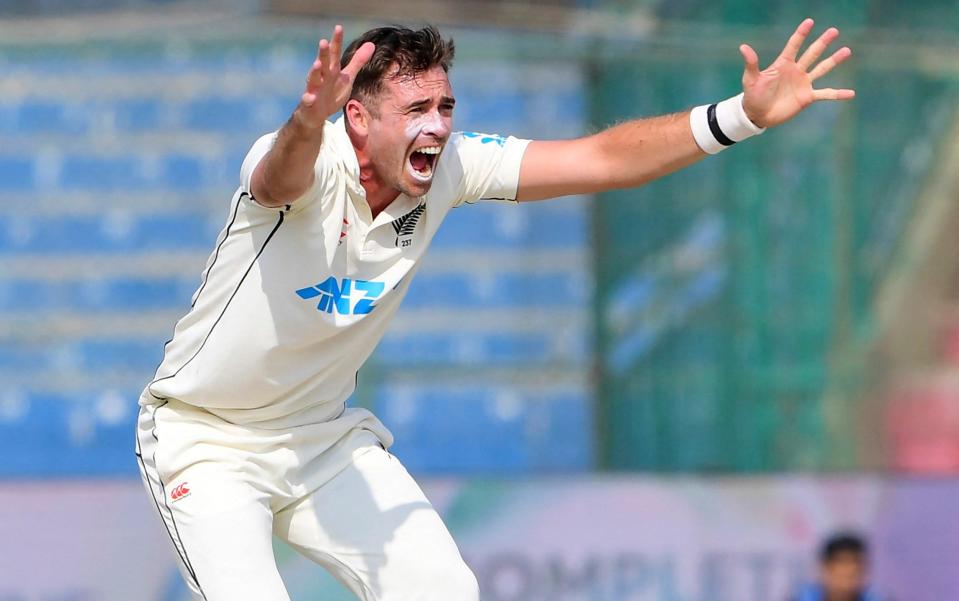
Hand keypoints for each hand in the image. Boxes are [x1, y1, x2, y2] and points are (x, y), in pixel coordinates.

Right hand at [298, 25, 374, 128]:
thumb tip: (371, 44)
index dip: (336, 41)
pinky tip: (309, 97)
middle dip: (323, 53)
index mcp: (331, 70)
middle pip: (323, 64)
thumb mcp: (347, 77)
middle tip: (324, 41)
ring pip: (313, 79)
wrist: (315, 113)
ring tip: (317, 64)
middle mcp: (321, 77)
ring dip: (314, 72)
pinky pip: (307, 100)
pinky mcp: (309, 103)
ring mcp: (314, 89)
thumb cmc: (331, 92)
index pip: (334, 54)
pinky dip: (308, 98)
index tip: (338, 27)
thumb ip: (357, 62)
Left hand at [740, 18, 854, 128]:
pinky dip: (838, 94)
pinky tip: (851, 93)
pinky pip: (825, 94)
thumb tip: (743, 47)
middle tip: (834, 31)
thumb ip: (751, 63)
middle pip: (812, 53)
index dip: (801, 34)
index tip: (810, 21)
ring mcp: (803, 83)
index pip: (794, 45)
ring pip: (822, 68)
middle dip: (822, 42)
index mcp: (783, 64)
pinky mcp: (807, 97)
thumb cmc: (753, 96)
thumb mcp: (751, 79)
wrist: (757, 115)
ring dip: (834, 60)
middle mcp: (796, 71)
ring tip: (847, 50)